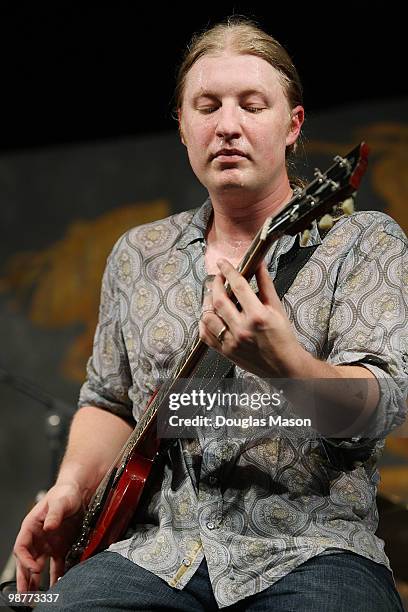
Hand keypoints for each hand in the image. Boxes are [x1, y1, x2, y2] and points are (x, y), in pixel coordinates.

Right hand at [13, 482, 84, 590]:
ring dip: (36, 583)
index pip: (21, 548)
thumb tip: (49, 526)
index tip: (35, 569)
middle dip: (24, 579)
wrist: (78, 492)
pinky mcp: (60, 547)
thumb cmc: (65, 493)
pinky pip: (56, 565)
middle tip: (24, 595)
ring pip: (39, 567)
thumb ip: (54, 514)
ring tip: (35, 598)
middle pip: (26, 562)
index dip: (25, 560)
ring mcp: (48, 544)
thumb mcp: (60, 501)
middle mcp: (37, 538)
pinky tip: (57, 587)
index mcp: (31, 527)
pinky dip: (55, 577)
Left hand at [199, 258, 306, 377]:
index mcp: (258, 316)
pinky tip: (209, 315)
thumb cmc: (283, 337)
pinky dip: (204, 322)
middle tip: (217, 278)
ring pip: (208, 317)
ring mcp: (231, 342)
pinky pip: (205, 335)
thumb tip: (258, 264)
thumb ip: (265, 284)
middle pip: (219, 300)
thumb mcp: (277, 308)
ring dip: (207, 302)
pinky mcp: (225, 352)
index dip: (229, 271)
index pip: (238, 287)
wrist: (284, 366)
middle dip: (216, 284)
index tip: (223, 263)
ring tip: (212, 295)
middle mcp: (242, 329)